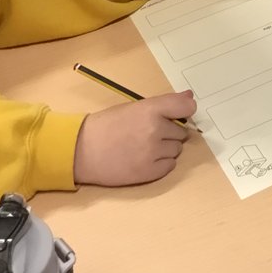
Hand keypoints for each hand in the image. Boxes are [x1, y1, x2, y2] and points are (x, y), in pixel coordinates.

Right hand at [73, 91, 195, 186]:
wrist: (81, 151)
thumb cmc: (107, 125)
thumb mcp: (134, 107)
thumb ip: (164, 104)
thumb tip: (190, 99)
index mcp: (151, 110)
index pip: (186, 107)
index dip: (186, 110)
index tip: (182, 113)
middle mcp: (155, 130)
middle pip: (181, 132)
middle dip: (169, 132)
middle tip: (149, 133)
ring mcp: (153, 153)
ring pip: (176, 150)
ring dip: (166, 148)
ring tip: (144, 146)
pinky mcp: (149, 173)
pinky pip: (169, 166)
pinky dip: (161, 163)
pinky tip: (144, 159)